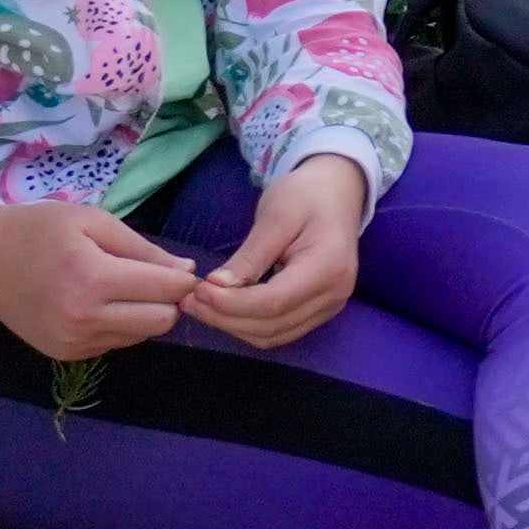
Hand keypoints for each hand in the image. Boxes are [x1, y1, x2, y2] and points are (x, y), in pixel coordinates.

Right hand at [0, 196, 195, 362]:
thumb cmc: (40, 230)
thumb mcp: (94, 222)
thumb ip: (143, 249)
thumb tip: (187, 271)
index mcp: (92, 278)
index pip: (167, 290)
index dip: (182, 278)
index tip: (177, 267)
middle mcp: (83, 318)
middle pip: (161, 321)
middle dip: (168, 300)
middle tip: (153, 279)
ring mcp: (72, 342)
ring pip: (141, 336)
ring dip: (143, 314)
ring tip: (119, 288)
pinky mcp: (65, 354)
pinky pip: (115, 343)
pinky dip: (119, 325)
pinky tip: (98, 303)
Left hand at [178, 156, 375, 350]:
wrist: (338, 192)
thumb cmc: (306, 196)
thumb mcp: (276, 216)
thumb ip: (250, 255)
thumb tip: (216, 286)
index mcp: (328, 267)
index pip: (273, 302)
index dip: (230, 304)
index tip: (198, 290)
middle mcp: (334, 295)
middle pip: (271, 325)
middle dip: (225, 318)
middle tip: (190, 300)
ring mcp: (329, 307)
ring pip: (273, 336)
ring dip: (233, 326)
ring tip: (202, 305)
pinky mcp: (319, 311)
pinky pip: (279, 332)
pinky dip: (248, 326)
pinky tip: (226, 309)